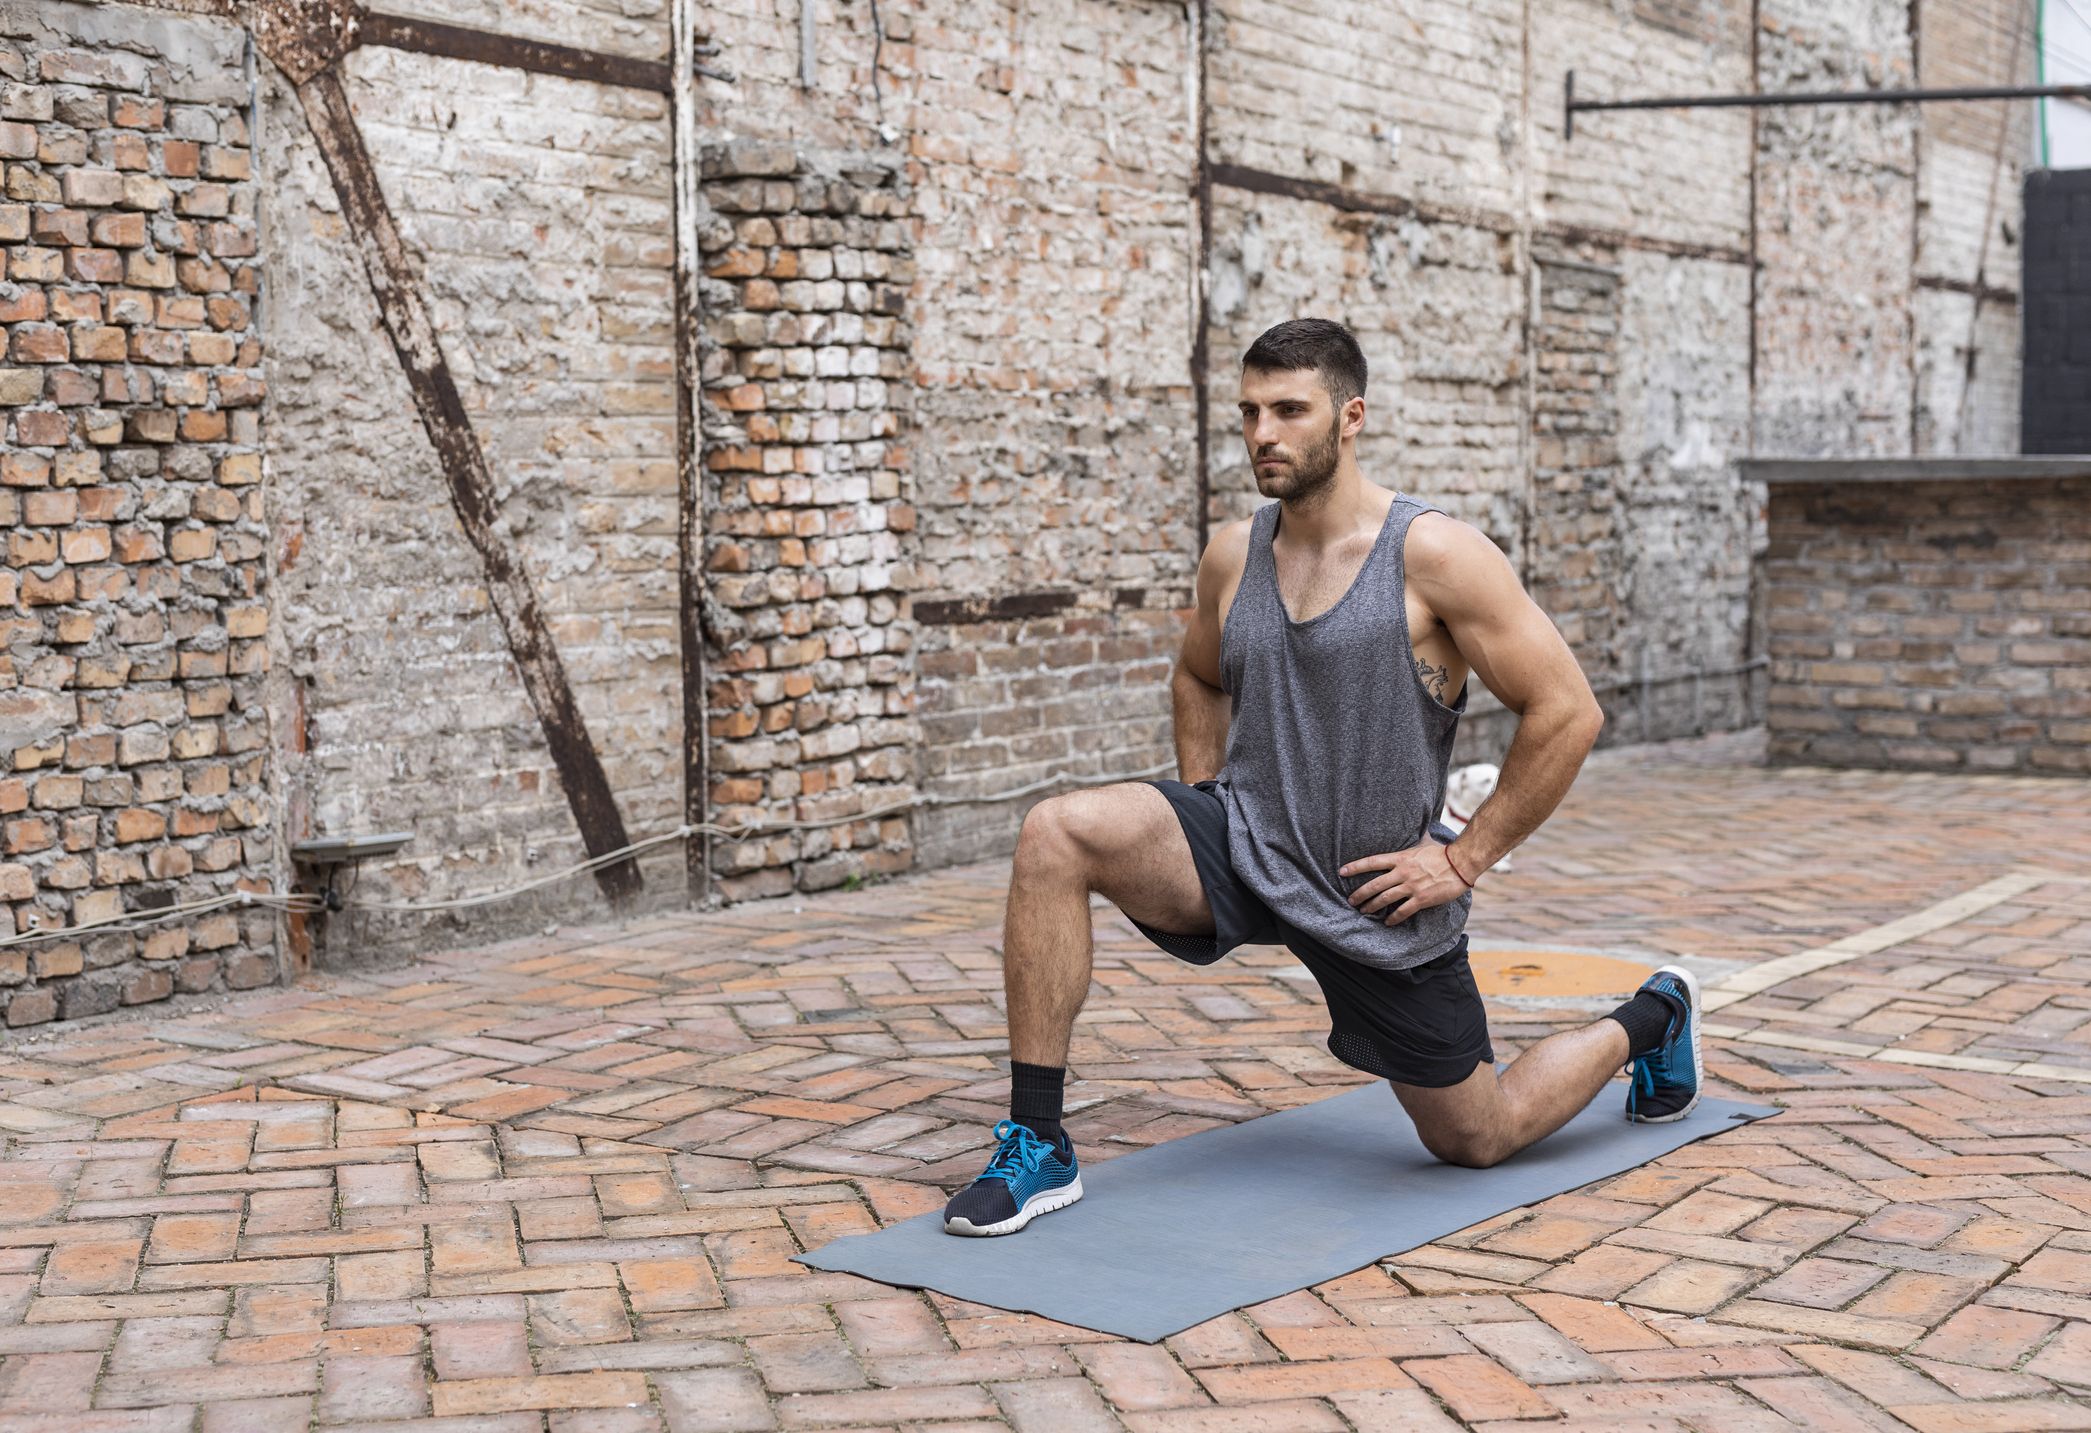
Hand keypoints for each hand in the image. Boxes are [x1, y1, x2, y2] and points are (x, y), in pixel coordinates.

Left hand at [1337, 842, 1469, 924]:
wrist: (1461, 863)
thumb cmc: (1442, 852)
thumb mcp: (1422, 843)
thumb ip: (1413, 841)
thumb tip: (1414, 826)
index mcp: (1400, 858)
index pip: (1372, 861)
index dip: (1355, 867)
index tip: (1342, 872)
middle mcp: (1403, 872)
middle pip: (1374, 884)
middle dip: (1360, 894)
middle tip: (1351, 901)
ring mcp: (1412, 886)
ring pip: (1385, 899)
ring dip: (1372, 907)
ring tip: (1364, 912)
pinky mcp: (1422, 899)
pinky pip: (1403, 911)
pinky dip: (1393, 918)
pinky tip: (1387, 922)